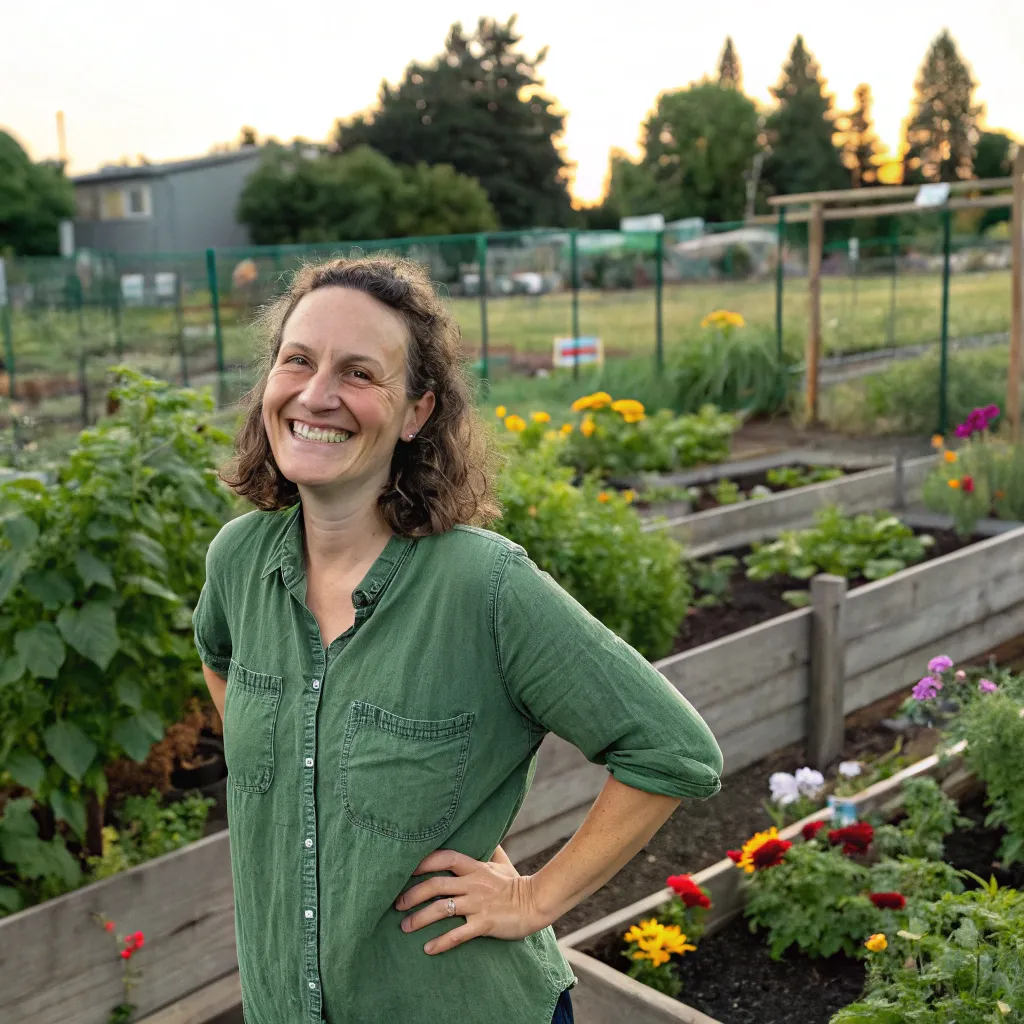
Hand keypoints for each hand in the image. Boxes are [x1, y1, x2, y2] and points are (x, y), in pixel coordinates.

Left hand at [394, 848, 548, 954]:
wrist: (536, 903)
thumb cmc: (516, 884)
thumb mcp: (502, 863)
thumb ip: (490, 850)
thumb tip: (485, 836)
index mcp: (475, 868)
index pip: (445, 857)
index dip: (424, 862)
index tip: (405, 870)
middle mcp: (473, 883)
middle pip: (436, 884)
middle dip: (413, 894)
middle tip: (397, 905)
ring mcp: (478, 904)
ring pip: (442, 909)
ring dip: (420, 919)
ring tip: (405, 927)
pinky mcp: (484, 924)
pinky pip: (458, 934)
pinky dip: (441, 942)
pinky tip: (428, 949)